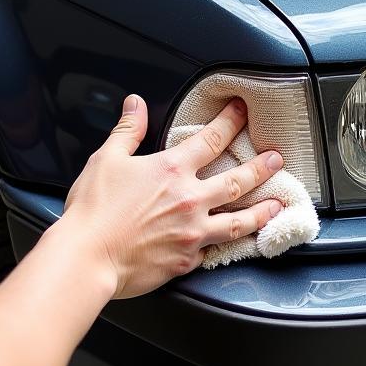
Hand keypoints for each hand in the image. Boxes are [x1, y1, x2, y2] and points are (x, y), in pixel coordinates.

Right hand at [62, 95, 283, 298]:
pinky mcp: (188, 260)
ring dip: (261, 211)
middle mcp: (190, 199)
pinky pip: (216, 250)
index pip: (211, 139)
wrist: (87, 258)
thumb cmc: (93, 212)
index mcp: (172, 170)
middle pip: (237, 180)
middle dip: (261, 167)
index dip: (230, 122)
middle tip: (278, 160)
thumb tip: (135, 105)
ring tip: (277, 205)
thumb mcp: (106, 160)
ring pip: (239, 220)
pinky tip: (243, 243)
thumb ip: (126, 131)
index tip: (242, 113)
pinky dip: (231, 245)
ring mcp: (193, 232)